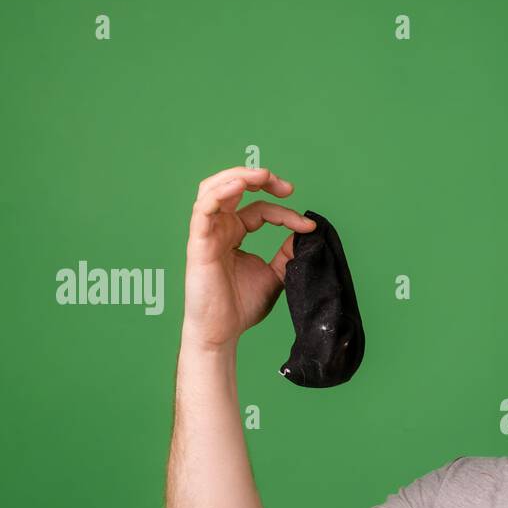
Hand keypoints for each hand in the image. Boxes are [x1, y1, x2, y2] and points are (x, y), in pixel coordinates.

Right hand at [183, 166, 316, 350]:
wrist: (223, 333)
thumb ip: (288, 254)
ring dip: (239, 176)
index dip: (286, 213)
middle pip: (233, 186)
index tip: (309, 226)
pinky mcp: (199, 242)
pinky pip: (204, 208)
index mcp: (235, 232)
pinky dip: (221, 192)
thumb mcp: (276, 275)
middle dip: (260, 179)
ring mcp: (207, 233)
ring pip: (214, 189)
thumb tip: (307, 234)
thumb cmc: (241, 306)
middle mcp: (220, 228)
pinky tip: (240, 185)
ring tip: (263, 175)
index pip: (261, 209)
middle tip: (286, 186)